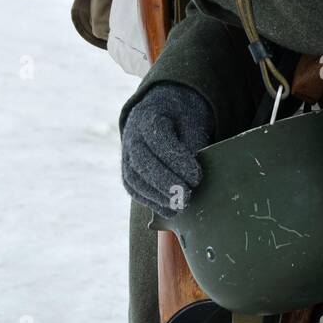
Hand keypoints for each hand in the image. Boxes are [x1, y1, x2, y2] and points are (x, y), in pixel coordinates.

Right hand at [121, 82, 214, 216]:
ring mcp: (126, 153)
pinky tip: (168, 209)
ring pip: (134, 177)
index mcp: (149, 116)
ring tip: (179, 207)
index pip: (159, 139)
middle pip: (142, 160)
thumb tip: (193, 178)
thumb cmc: (182, 120)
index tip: (196, 177)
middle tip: (186, 196)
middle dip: (165, 181)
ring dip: (156, 196)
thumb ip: (192, 146)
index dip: (177, 160)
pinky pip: (132, 187)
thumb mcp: (192, 123)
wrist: (163, 113)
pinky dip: (149, 201)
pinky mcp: (127, 170)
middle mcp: (133, 135)